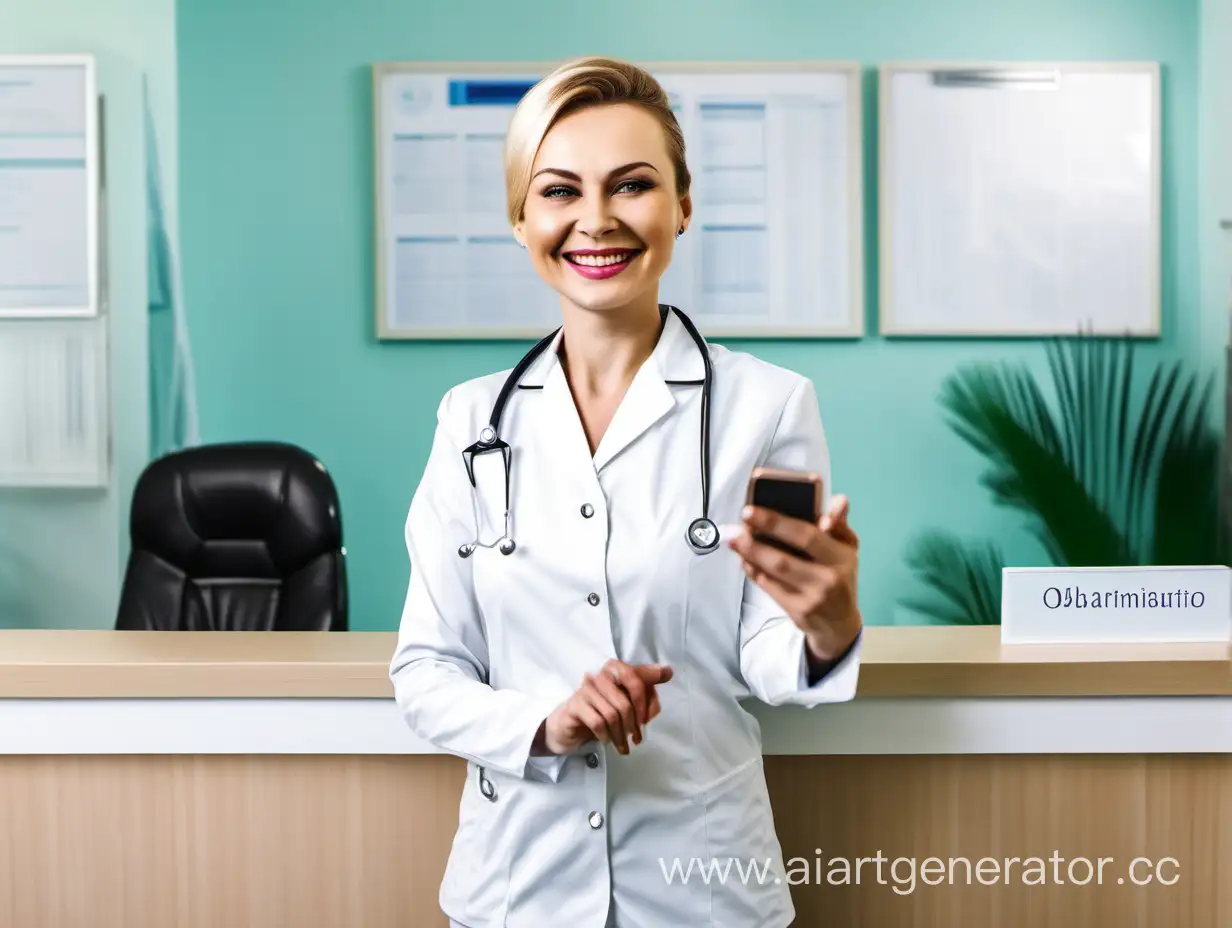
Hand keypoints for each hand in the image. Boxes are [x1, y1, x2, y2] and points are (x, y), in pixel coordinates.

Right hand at [536, 660, 673, 756]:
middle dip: (633, 725)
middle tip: (637, 739)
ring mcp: (584, 690)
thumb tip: (668, 671)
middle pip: (624, 702)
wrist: (570, 724)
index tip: (646, 721)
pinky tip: (608, 743)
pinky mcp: (574, 705)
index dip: (644, 702)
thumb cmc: (602, 710)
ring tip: (624, 746)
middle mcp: (598, 675)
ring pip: (612, 714)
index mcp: (613, 669)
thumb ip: (647, 689)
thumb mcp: (627, 700)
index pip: (635, 678)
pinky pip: (597, 722)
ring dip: (621, 735)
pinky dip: (606, 736)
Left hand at [727, 494, 861, 661]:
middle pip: (783, 560)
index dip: (777, 523)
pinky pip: (768, 587)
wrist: (840, 622)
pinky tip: (744, 557)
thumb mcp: (848, 547)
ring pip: (772, 574)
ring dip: (748, 555)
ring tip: (732, 539)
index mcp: (841, 557)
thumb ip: (839, 522)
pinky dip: (754, 570)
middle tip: (734, 527)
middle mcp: (826, 579)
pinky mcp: (797, 611)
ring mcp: (810, 598)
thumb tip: (839, 500)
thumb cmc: (841, 575)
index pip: (807, 537)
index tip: (751, 511)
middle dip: (754, 543)